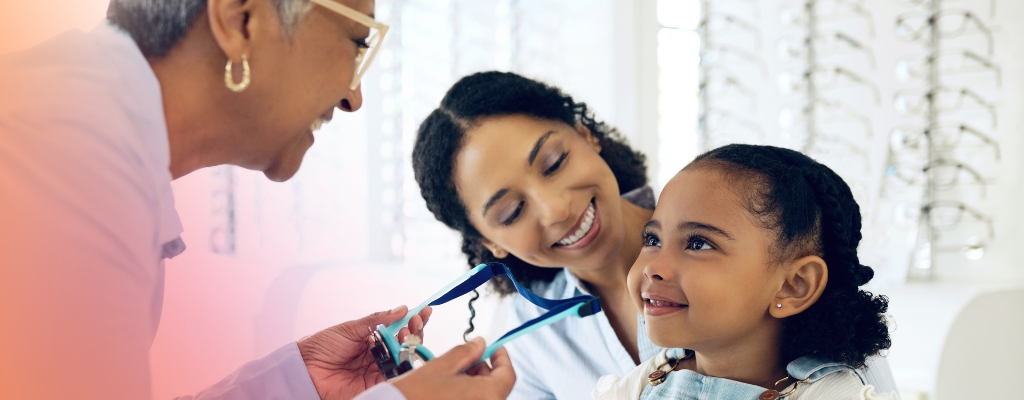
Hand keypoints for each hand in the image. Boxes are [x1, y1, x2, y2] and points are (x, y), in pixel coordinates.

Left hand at [298, 305, 431, 399]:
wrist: (305, 370)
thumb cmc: (321, 347)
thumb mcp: (350, 328)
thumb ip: (377, 320)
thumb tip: (401, 309)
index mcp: (372, 338)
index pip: (398, 328)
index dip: (413, 320)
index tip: (424, 310)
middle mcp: (378, 354)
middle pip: (406, 343)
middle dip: (415, 330)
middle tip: (416, 321)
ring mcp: (378, 369)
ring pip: (405, 358)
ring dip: (412, 344)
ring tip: (408, 332)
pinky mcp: (376, 384)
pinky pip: (397, 375)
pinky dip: (406, 363)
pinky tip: (406, 350)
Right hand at [391, 338, 515, 399]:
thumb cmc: (416, 394)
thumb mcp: (443, 365)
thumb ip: (467, 352)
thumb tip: (480, 344)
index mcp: (488, 395)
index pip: (508, 374)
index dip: (501, 357)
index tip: (493, 347)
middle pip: (497, 386)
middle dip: (485, 368)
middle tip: (468, 357)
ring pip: (485, 395)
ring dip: (475, 381)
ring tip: (454, 372)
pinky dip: (467, 393)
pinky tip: (450, 386)